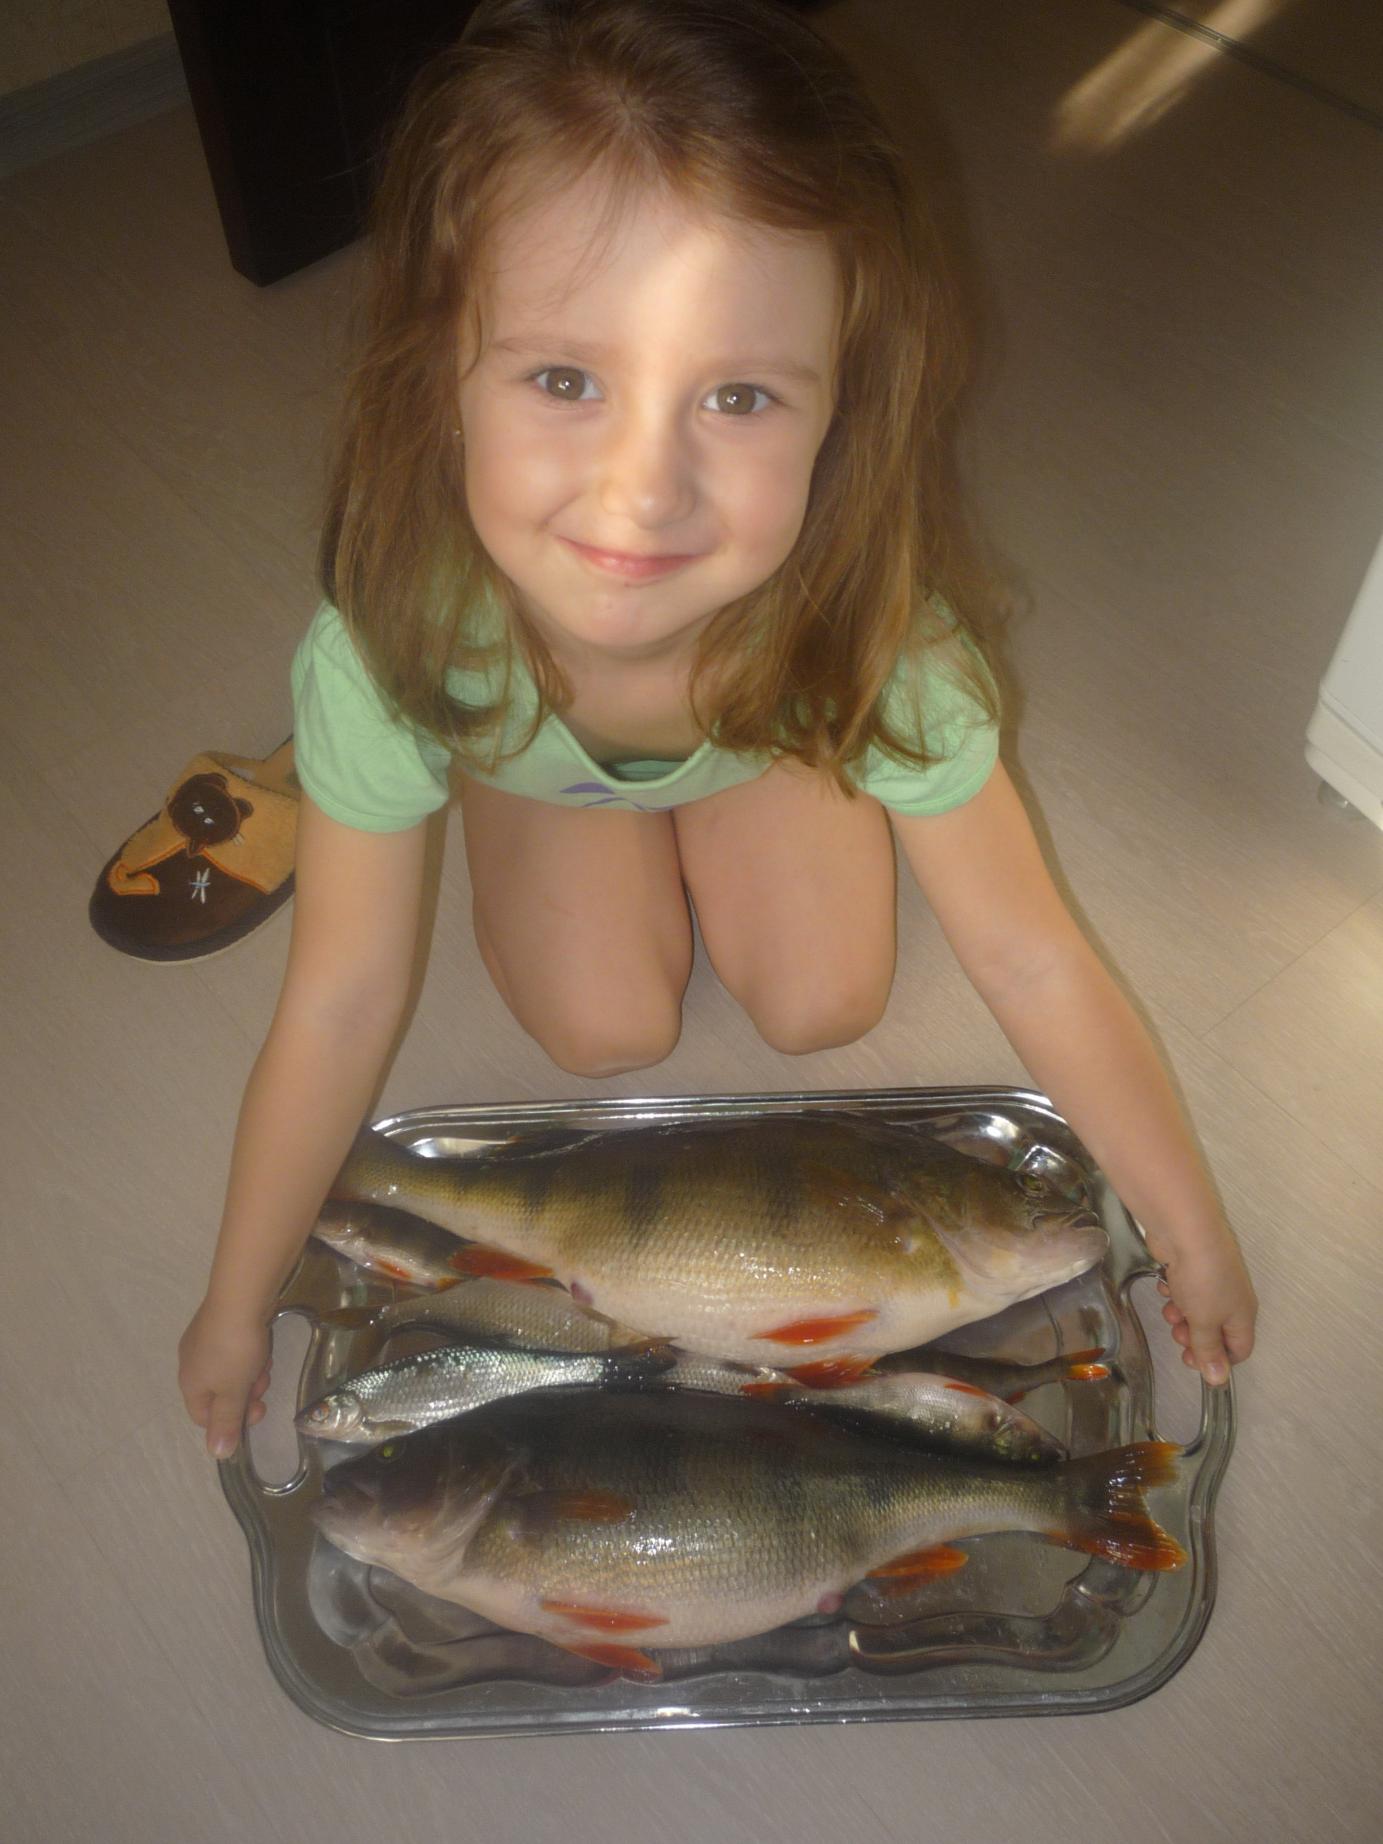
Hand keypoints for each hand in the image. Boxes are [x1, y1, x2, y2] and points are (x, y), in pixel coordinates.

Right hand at [178, 1300, 271, 1458]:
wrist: (240, 1296)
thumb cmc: (235, 1349)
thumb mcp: (232, 1391)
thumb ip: (226, 1422)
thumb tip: (217, 1454)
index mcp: (189, 1383)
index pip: (204, 1417)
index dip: (231, 1421)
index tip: (257, 1410)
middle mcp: (191, 1363)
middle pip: (220, 1392)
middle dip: (245, 1392)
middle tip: (264, 1383)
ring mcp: (203, 1340)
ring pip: (230, 1370)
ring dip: (251, 1371)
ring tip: (264, 1360)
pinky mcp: (219, 1323)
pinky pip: (234, 1348)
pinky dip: (250, 1351)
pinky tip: (261, 1341)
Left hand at [1154, 1226, 1256, 1386]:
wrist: (1186, 1231)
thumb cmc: (1202, 1279)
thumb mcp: (1205, 1322)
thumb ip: (1209, 1350)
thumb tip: (1218, 1379)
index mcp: (1243, 1315)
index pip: (1239, 1349)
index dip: (1217, 1360)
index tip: (1192, 1360)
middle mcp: (1232, 1298)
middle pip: (1215, 1330)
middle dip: (1193, 1336)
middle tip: (1177, 1333)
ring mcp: (1212, 1280)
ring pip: (1196, 1310)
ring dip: (1181, 1313)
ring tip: (1170, 1307)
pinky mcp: (1191, 1266)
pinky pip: (1184, 1288)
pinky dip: (1174, 1290)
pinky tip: (1166, 1284)